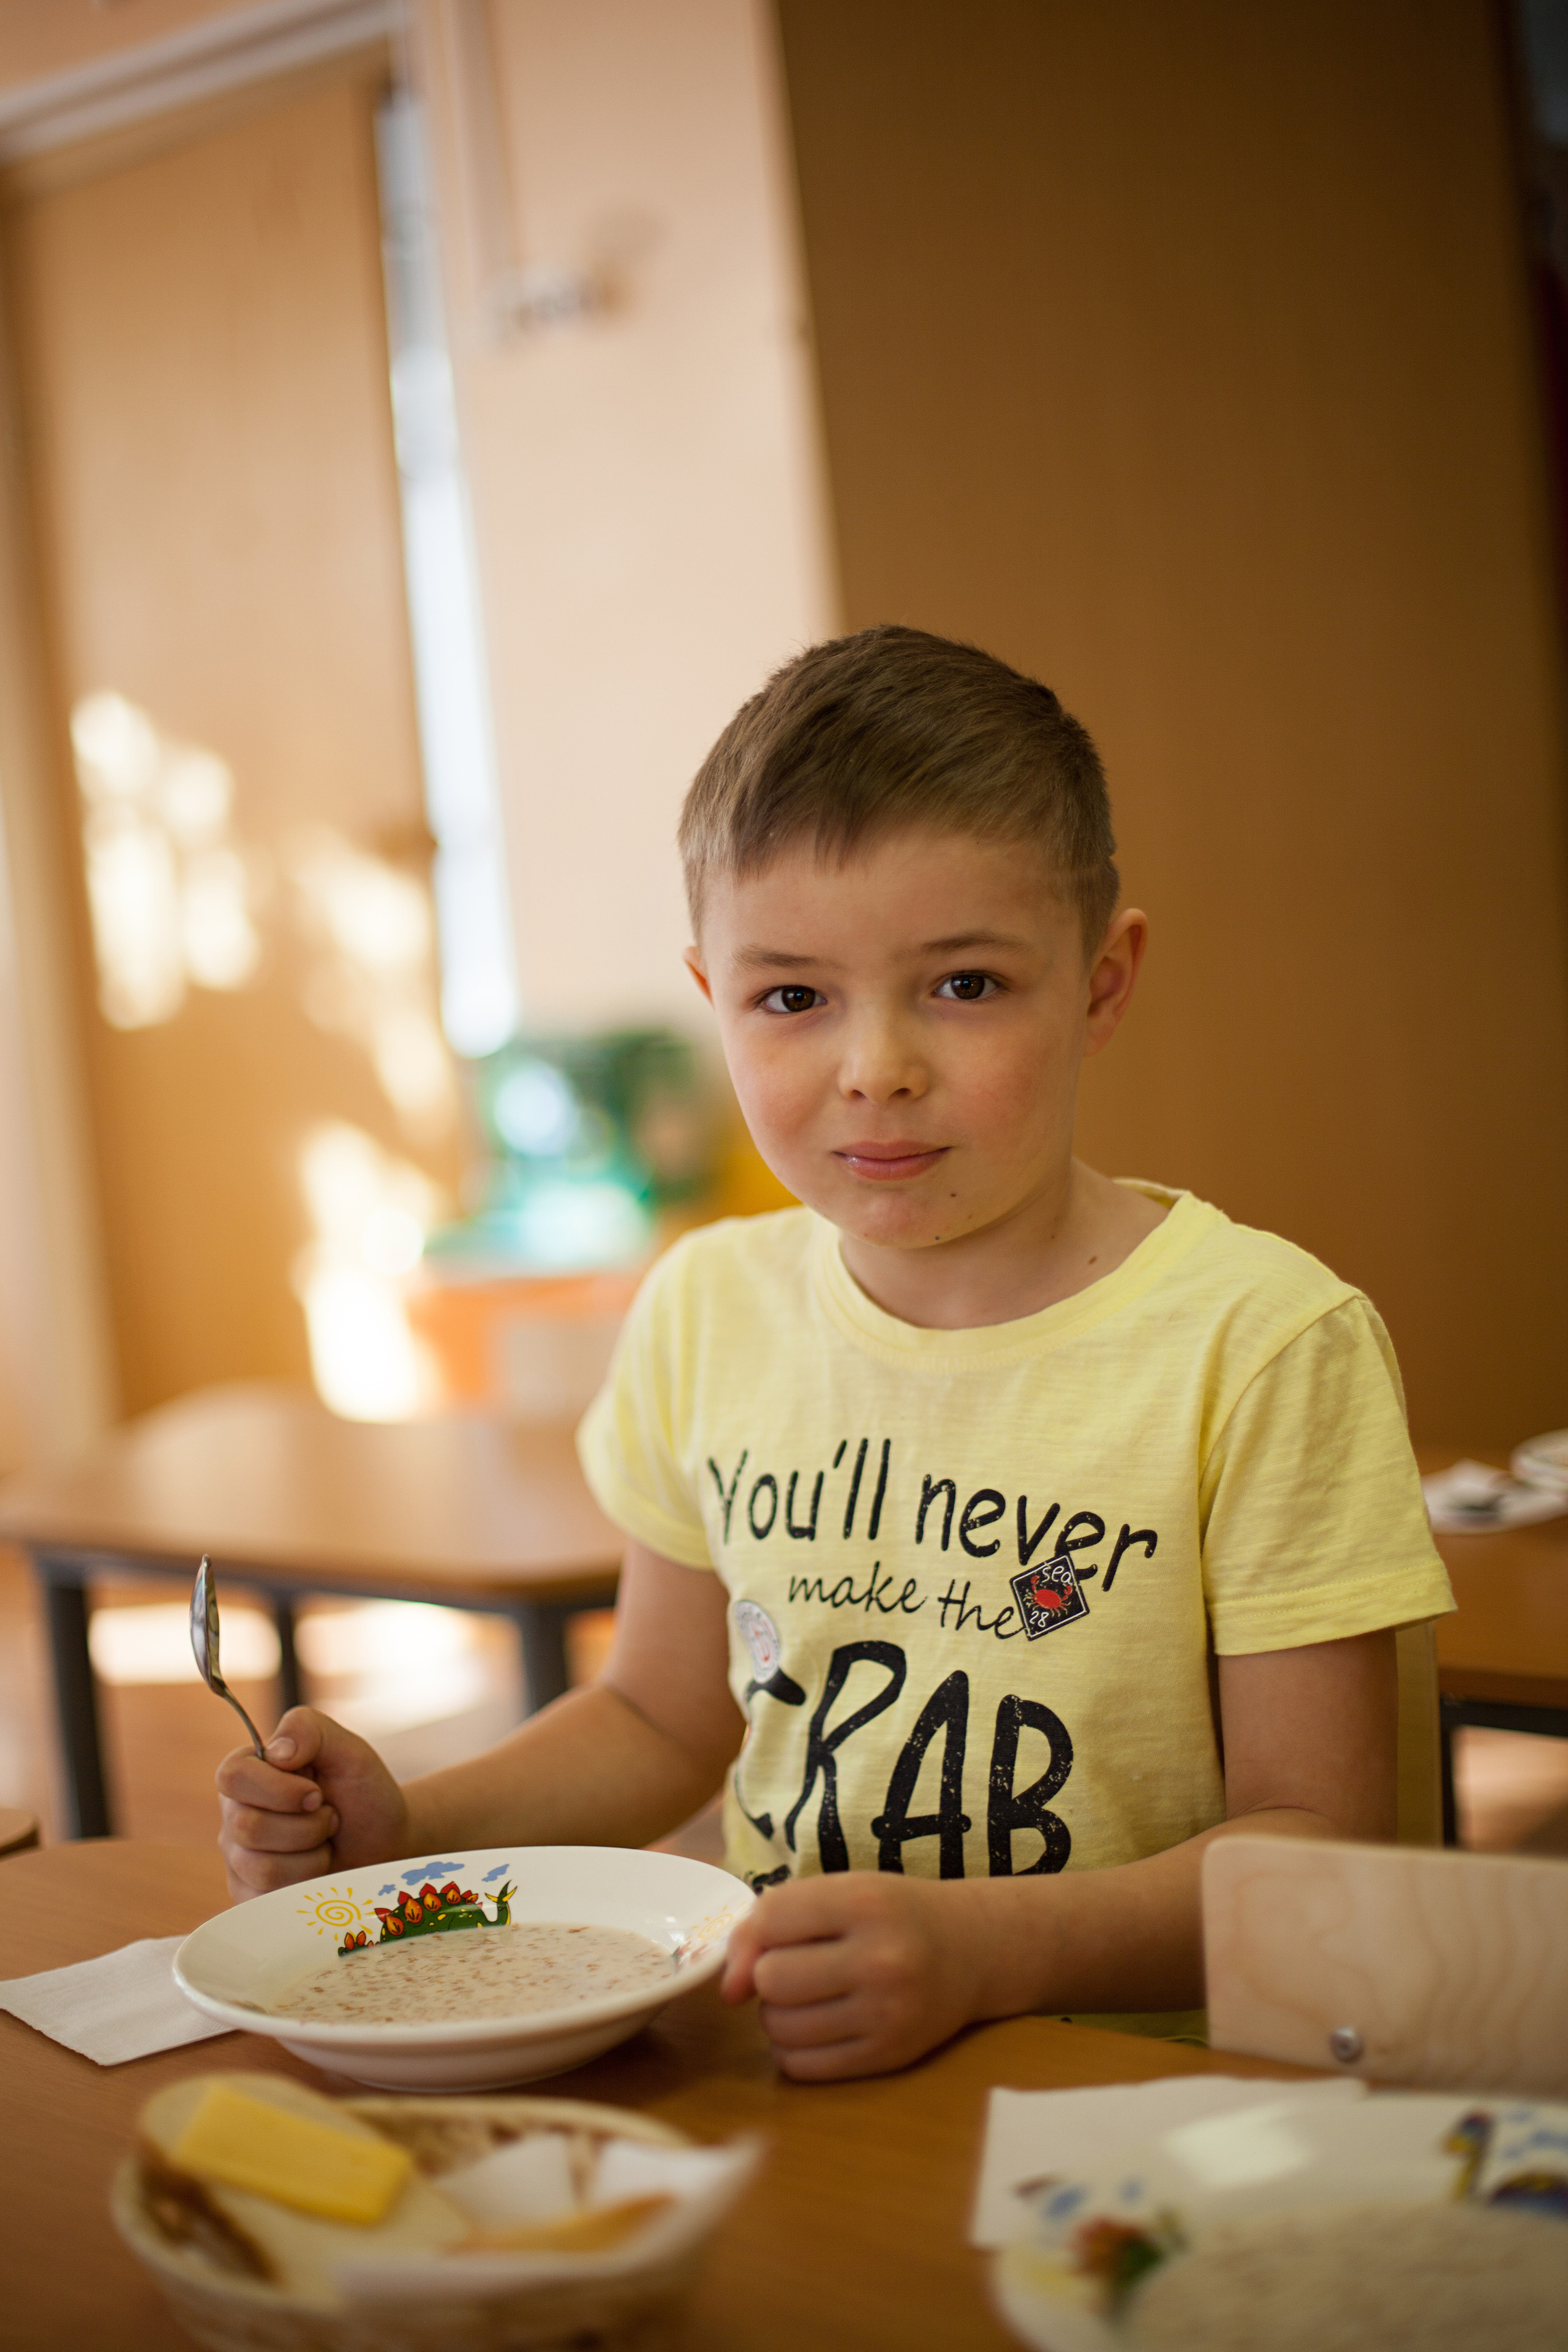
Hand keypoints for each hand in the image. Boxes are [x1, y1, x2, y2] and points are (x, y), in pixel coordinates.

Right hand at [216, 1707, 408, 1898]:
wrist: (383, 1842)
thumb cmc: (362, 1792)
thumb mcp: (347, 1749)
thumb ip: (308, 1730)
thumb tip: (274, 1752)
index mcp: (249, 1771)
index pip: (232, 1776)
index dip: (277, 1789)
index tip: (316, 1793)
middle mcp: (234, 1812)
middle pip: (246, 1827)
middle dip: (306, 1826)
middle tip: (328, 1816)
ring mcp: (237, 1856)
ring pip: (260, 1868)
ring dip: (311, 1856)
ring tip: (325, 1842)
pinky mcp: (249, 1893)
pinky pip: (265, 1899)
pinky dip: (305, 1884)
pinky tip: (317, 1869)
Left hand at [719, 1874, 983, 2079]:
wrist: (972, 1950)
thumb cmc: (894, 1914)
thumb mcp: (842, 1891)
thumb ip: (774, 1920)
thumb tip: (728, 1992)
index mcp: (865, 1903)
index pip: (771, 1919)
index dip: (757, 1931)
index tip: (774, 1937)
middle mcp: (879, 1960)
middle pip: (772, 1979)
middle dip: (770, 1975)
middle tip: (798, 1966)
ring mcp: (887, 2015)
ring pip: (780, 2027)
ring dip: (778, 2014)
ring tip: (810, 1995)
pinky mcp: (888, 2057)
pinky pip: (802, 2066)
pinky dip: (794, 2048)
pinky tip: (819, 2024)